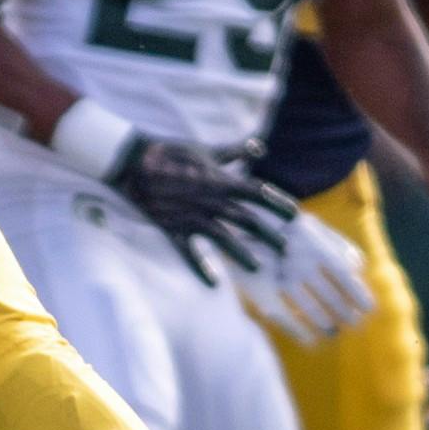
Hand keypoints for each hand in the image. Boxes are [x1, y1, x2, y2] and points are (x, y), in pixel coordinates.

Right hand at [108, 138, 298, 285]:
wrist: (133, 162)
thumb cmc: (171, 153)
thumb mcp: (206, 150)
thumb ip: (234, 151)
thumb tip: (259, 146)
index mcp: (221, 181)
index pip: (258, 194)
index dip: (278, 204)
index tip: (295, 215)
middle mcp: (212, 201)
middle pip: (248, 220)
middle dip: (269, 235)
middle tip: (284, 248)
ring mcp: (193, 217)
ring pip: (225, 240)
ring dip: (243, 255)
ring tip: (257, 267)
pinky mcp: (174, 228)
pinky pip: (189, 253)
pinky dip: (200, 268)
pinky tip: (214, 283)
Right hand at [231, 208, 375, 345]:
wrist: (229, 221)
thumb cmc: (275, 221)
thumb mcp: (307, 222)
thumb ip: (336, 241)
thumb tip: (359, 267)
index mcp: (315, 245)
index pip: (346, 278)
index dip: (360, 297)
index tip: (370, 310)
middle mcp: (301, 263)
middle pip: (333, 298)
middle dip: (347, 315)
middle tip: (354, 325)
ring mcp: (280, 279)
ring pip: (313, 312)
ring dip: (327, 326)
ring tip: (333, 332)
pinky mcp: (261, 292)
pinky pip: (287, 320)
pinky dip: (301, 335)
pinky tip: (311, 342)